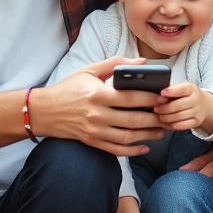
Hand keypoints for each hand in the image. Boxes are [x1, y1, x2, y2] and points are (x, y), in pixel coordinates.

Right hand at [37, 56, 167, 156]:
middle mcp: (97, 114)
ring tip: (161, 130)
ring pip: (127, 137)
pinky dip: (132, 151)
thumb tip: (142, 62)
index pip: (130, 98)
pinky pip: (116, 150)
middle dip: (154, 119)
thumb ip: (116, 63)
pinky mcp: (92, 142)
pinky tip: (144, 147)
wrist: (43, 111)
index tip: (164, 98)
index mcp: (98, 94)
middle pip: (132, 120)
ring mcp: (94, 130)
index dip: (150, 100)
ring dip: (147, 135)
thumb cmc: (68, 88)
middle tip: (168, 116)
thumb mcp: (89, 71)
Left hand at [153, 82, 212, 134]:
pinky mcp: (196, 122)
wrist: (205, 105)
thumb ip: (172, 91)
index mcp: (192, 88)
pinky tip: (166, 123)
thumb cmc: (189, 96)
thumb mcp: (183, 89)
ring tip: (160, 116)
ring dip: (166, 118)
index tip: (161, 93)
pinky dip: (172, 125)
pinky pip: (182, 125)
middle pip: (177, 106)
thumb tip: (159, 97)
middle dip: (164, 108)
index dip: (170, 92)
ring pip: (178, 117)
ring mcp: (197, 112)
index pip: (181, 89)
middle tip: (156, 109)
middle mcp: (196, 100)